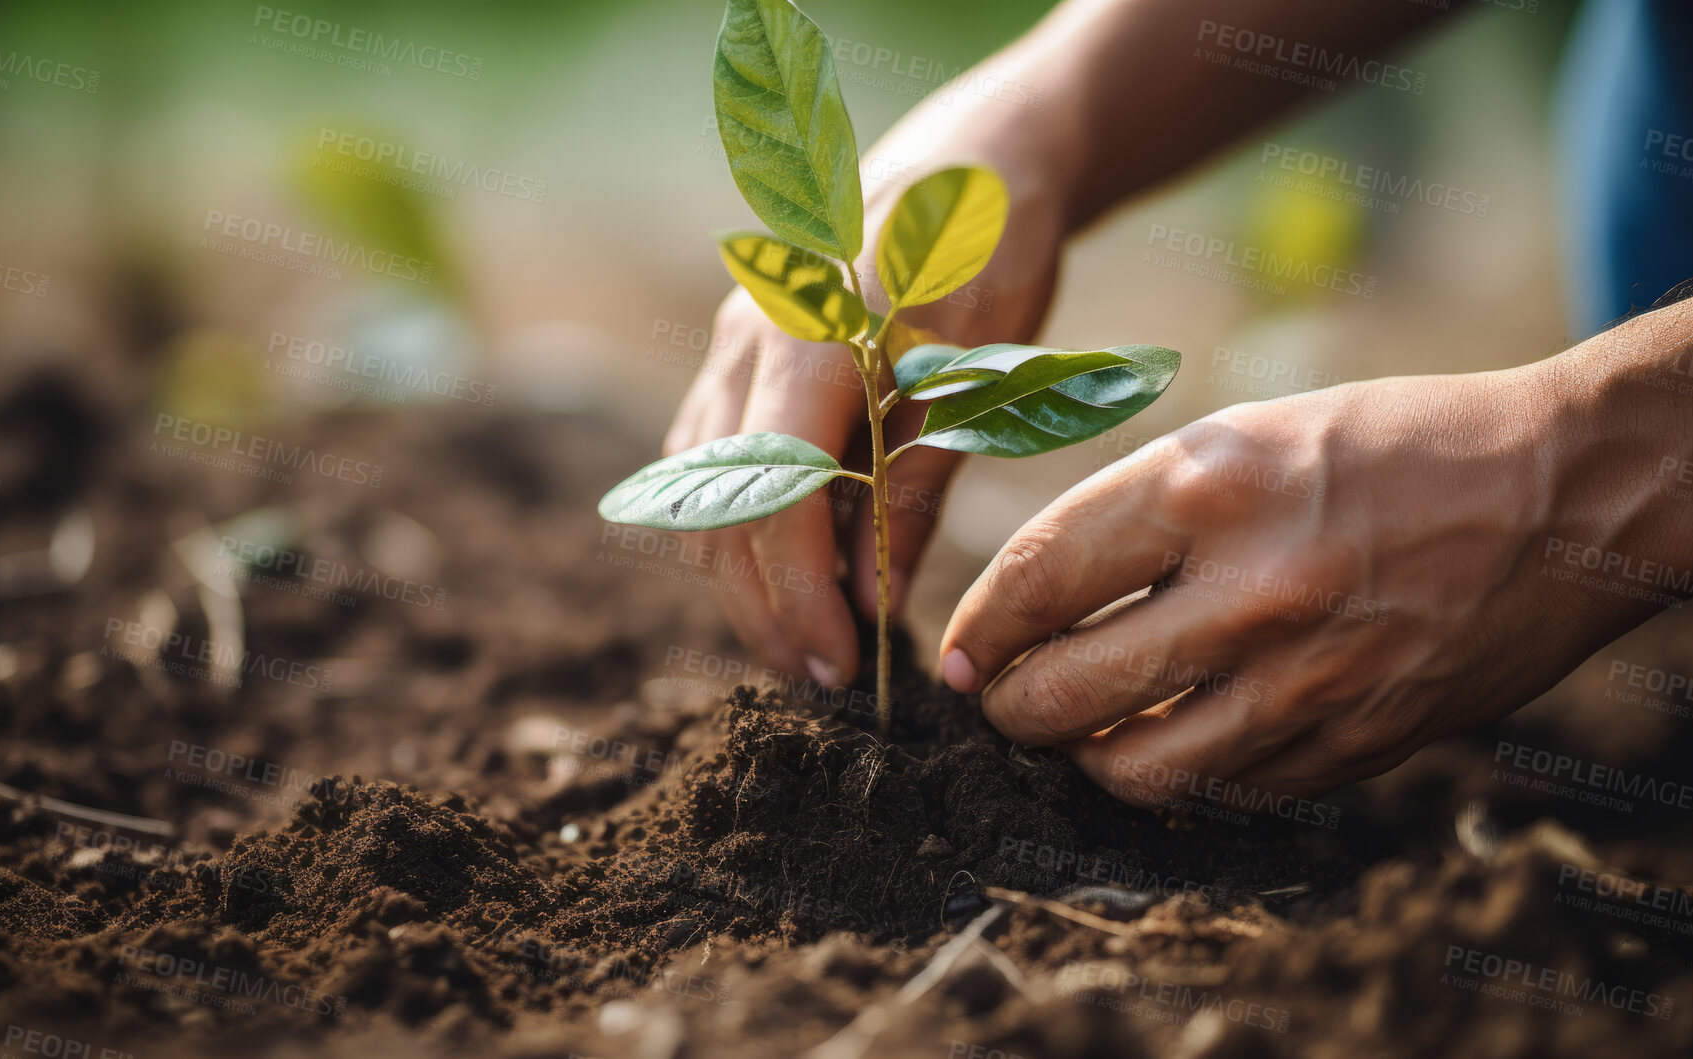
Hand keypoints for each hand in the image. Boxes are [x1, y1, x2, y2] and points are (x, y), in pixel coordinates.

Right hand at [663, 83, 1067, 686]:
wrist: (968, 161)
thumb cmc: (987, 252)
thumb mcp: (976, 373)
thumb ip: (915, 488)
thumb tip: (871, 609)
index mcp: (806, 339)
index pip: (772, 502)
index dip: (799, 596)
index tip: (843, 665)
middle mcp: (746, 344)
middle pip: (721, 513)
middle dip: (766, 608)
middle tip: (825, 679)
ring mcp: (730, 350)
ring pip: (705, 497)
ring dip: (747, 581)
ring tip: (810, 642)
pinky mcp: (737, 363)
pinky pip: (712, 466)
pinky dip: (743, 532)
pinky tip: (797, 574)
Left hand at [938, 346, 1692, 807]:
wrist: (1563, 491)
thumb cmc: (1390, 445)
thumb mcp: (1250, 435)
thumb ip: (1138, 514)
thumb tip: (1033, 600)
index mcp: (1210, 486)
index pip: (1036, 578)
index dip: (975, 628)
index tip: (957, 653)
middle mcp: (1250, 591)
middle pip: (1061, 693)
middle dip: (1007, 707)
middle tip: (1001, 700)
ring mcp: (1307, 681)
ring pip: (1133, 769)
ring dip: (1083, 757)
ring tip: (1079, 729)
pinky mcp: (1355, 745)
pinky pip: (1224, 788)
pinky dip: (1182, 770)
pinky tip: (1178, 734)